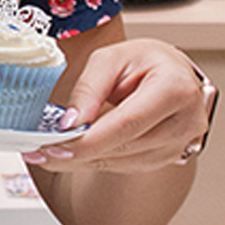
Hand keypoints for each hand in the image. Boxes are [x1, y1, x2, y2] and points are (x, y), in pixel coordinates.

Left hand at [22, 38, 209, 172]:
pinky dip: (97, 160)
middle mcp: (184, 120)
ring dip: (83, 161)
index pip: (127, 123)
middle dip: (78, 153)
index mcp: (174, 88)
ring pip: (123, 162)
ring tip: (48, 154)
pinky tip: (73, 155)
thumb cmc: (143, 61)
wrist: (170, 73)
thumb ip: (89, 88)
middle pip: (125, 146)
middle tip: (39, 153)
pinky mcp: (167, 157)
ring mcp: (179, 143)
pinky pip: (126, 165)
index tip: (56, 146)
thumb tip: (70, 123)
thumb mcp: (110, 59)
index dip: (90, 140)